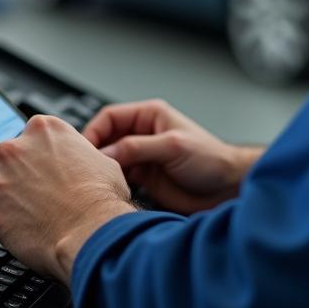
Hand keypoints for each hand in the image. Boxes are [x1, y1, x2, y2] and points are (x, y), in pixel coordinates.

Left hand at [0, 114, 135, 283]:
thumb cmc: (100, 198)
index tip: (30, 164)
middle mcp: (15, 150)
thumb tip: (77, 163)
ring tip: (33, 213)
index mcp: (42, 130)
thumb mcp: (100, 160)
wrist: (92, 231)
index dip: (25, 153)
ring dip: (5, 201)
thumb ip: (76, 154)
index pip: (18, 134)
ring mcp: (0, 182)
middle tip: (17, 187)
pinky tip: (32, 229)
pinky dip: (10, 225)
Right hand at [82, 99, 262, 214]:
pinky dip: (109, 183)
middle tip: (82, 167)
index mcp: (150, 116)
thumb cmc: (211, 159)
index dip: (93, 131)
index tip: (82, 149)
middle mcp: (142, 134)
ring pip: (109, 159)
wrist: (226, 187)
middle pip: (106, 138)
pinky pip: (118, 178)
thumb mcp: (173, 146)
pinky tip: (106, 191)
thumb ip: (138, 147)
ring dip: (100, 169)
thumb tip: (107, 152)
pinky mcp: (143, 179)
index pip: (110, 117)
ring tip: (90, 181)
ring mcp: (142, 157)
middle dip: (93, 151)